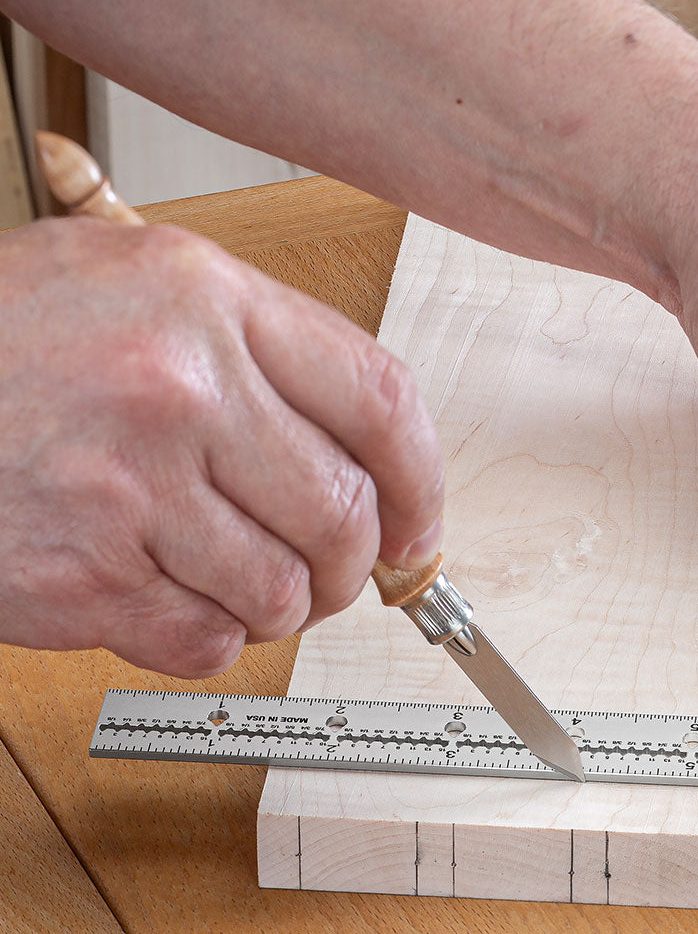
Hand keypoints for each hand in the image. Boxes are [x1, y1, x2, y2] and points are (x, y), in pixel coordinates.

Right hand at [0, 218, 442, 675]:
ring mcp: (128, 486)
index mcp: (205, 299)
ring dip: (271, 605)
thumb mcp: (131, 291)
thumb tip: (373, 462)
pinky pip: (208, 643)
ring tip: (222, 576)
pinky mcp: (84, 577)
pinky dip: (204, 639)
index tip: (417, 525)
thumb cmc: (2, 349)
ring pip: (283, 592)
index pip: (382, 401)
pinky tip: (161, 598)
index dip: (421, 481)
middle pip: (345, 515)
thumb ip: (258, 360)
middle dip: (348, 566)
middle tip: (324, 572)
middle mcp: (178, 385)